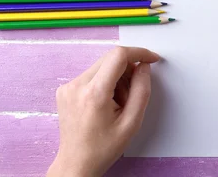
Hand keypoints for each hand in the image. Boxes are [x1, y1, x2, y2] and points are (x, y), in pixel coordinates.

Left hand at [47, 46, 159, 176]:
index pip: (118, 56)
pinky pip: (92, 74)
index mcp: (94, 94)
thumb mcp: (132, 122)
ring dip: (117, 76)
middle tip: (133, 92)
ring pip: (102, 65)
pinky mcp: (66, 88)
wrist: (76, 163)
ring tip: (118, 102)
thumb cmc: (102, 148)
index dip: (139, 53)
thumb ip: (142, 90)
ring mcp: (68, 86)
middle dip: (128, 69)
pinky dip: (105, 81)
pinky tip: (106, 102)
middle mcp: (77, 85)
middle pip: (110, 58)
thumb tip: (144, 67)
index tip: (151, 59)